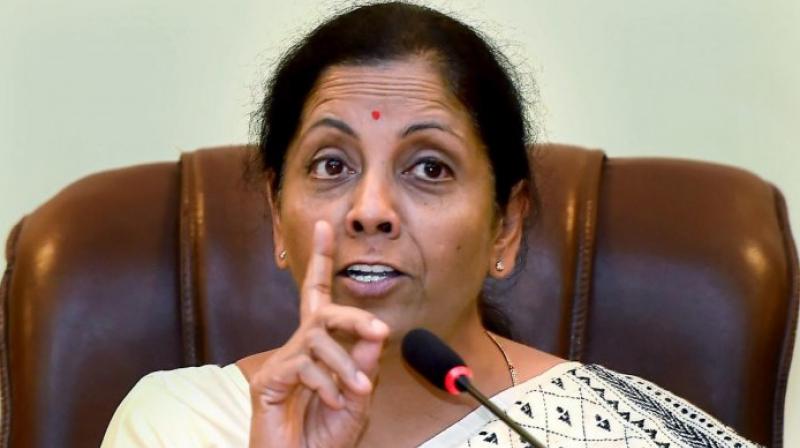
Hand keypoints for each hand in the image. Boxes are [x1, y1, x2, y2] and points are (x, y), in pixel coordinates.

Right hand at [248, 221, 389, 447]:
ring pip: (317, 340)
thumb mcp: (357, 399)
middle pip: (321, 310)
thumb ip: (364, 365)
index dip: (320, 261)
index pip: (319, 296)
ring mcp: (282, 363)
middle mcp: (299, 348)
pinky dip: (326, 383)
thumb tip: (376, 334)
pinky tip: (334, 400)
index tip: (324, 227)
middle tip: (378, 331)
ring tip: (358, 390)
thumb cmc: (324, 436)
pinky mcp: (268, 381)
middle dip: (353, 317)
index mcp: (320, 348)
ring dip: (345, 365)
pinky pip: (303, 366)